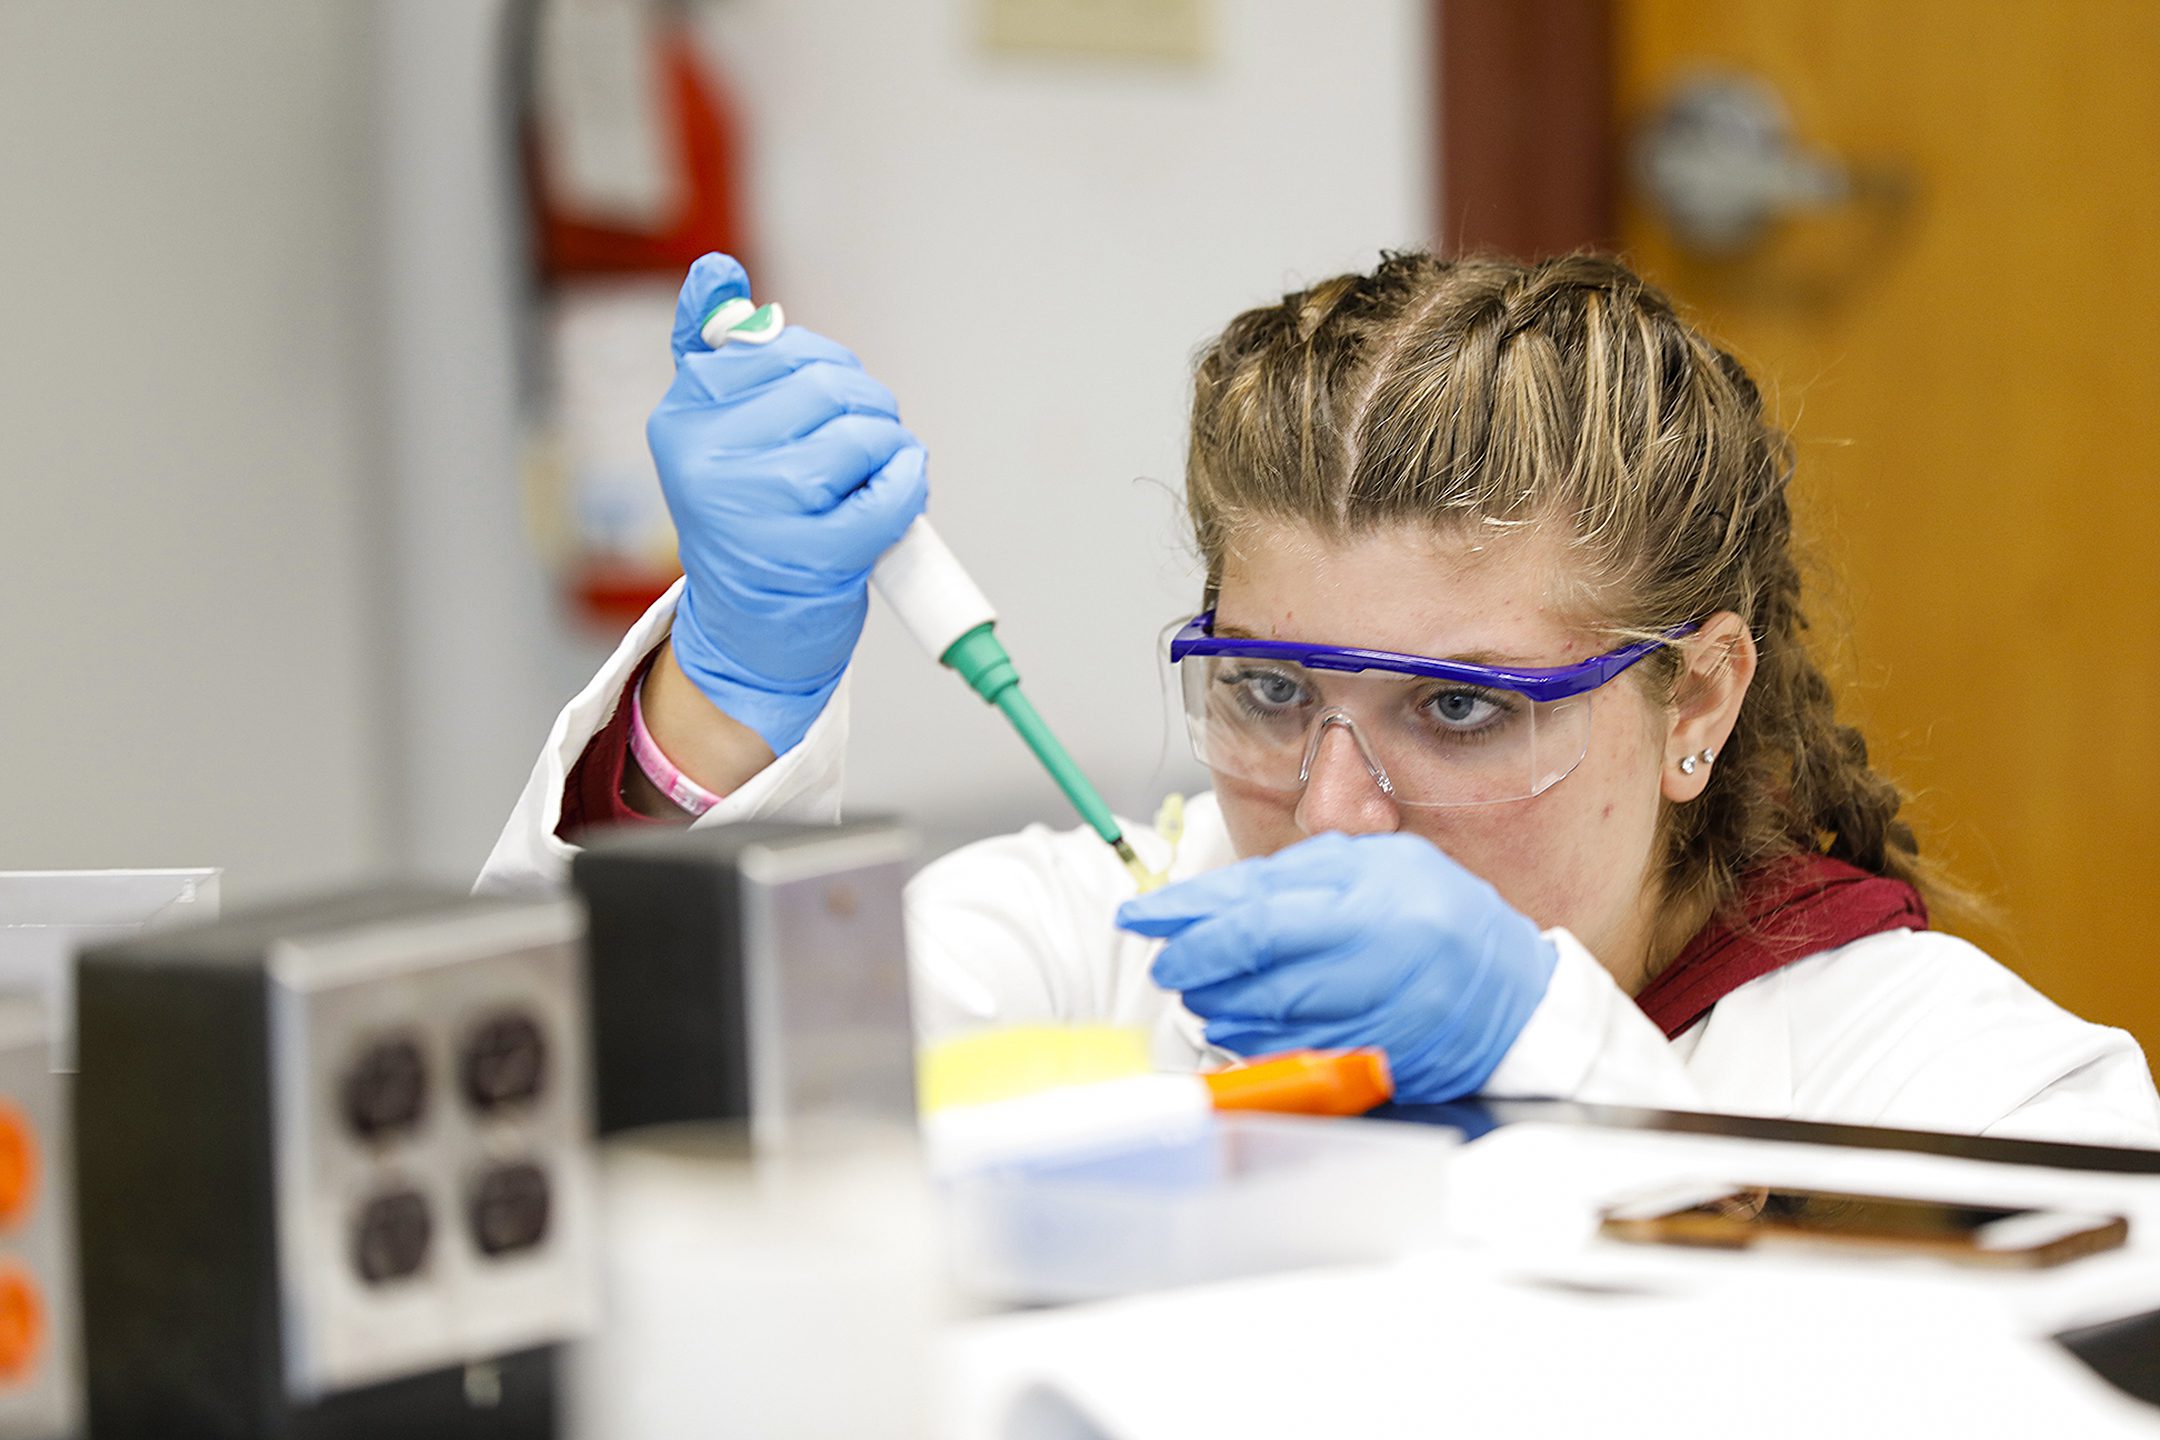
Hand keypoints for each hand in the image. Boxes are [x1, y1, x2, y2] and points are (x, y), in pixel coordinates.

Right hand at [648, 253, 928, 755]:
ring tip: (873, 474)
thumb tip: (718, 270)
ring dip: (890, 445)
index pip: (779, 348)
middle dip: (864, 404)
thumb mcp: (709, 435)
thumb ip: (713, 352)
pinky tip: (898, 494)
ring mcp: (762, 510)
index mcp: (682, 419)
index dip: (823, 367)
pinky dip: (910, 483)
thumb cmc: (743, 519)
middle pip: (828, 384)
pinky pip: (892, 490)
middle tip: (864, 439)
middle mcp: (709, 462)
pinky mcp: (815, 555)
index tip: (820, 405)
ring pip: (865, 431)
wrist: (748, 631)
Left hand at [1114, 832, 1559, 1102]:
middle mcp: (1377, 957)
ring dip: (1217, 1006)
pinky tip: (1236, 1026)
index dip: (1186, 919)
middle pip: (1253, 967)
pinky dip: (1252, 1041)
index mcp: (1372, 898)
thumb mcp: (1370, 866)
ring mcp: (1379, 1015)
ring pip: (1267, 1016)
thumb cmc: (1436, 912)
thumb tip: (1207, 901)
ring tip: (1200, 992)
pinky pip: (1294, 1054)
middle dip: (1196, 965)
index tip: (1138, 919)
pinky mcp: (1377, 1061)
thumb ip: (1289, 878)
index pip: (1254, 912)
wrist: (1514, 991)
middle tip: (1170, 963)